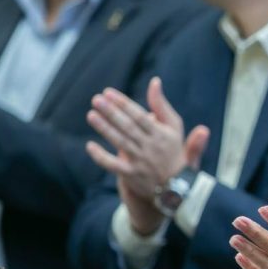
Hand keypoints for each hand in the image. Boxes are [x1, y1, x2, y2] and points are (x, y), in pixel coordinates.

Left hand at [86, 77, 207, 232]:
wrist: (178, 186)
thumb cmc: (174, 152)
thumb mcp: (175, 128)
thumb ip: (163, 106)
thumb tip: (155, 82)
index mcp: (162, 134)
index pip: (140, 116)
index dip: (123, 104)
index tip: (108, 93)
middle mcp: (151, 147)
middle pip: (128, 127)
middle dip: (111, 112)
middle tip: (96, 99)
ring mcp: (141, 162)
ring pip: (120, 142)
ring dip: (105, 129)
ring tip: (91, 115)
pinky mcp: (131, 176)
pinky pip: (114, 165)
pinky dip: (101, 156)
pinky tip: (90, 146)